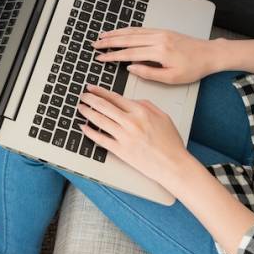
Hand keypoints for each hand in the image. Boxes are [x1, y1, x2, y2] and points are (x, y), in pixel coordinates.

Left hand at [77, 85, 191, 189]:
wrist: (173, 164)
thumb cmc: (170, 142)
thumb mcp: (162, 116)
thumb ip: (146, 105)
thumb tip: (129, 100)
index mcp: (141, 111)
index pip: (115, 98)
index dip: (100, 91)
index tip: (91, 88)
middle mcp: (130, 122)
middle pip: (104, 106)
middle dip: (90, 99)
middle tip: (82, 96)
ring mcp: (124, 137)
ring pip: (100, 121)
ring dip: (87, 112)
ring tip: (80, 108)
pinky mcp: (120, 151)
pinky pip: (100, 139)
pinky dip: (89, 132)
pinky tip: (83, 127)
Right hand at [93, 27, 218, 83]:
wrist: (210, 54)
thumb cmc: (193, 68)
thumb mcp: (171, 78)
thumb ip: (149, 73)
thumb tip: (131, 68)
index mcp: (159, 52)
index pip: (130, 53)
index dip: (113, 56)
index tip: (101, 57)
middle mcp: (158, 39)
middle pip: (128, 39)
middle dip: (109, 42)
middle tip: (95, 44)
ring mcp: (160, 32)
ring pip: (133, 31)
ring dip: (116, 33)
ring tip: (102, 36)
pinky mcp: (163, 30)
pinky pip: (141, 28)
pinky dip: (127, 29)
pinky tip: (120, 31)